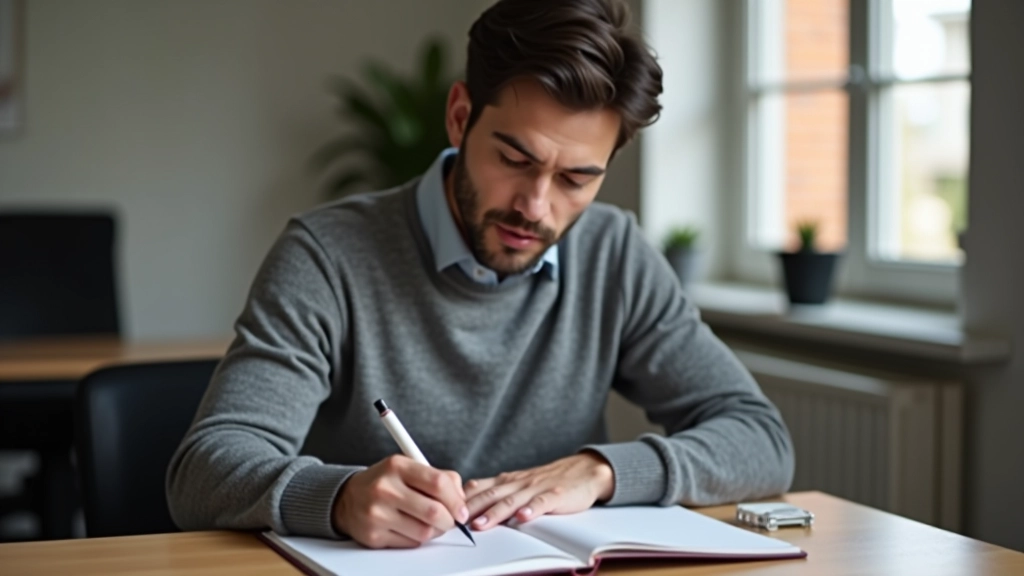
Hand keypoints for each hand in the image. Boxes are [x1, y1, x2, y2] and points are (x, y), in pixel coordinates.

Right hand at [332, 455, 468, 548]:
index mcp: (397, 466)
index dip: (457, 500)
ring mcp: (377, 513)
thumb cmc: (386, 482)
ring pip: (424, 532)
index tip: (462, 510)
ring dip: (435, 531)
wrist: (347, 498)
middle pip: (434, 511)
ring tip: (431, 524)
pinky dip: (418, 539)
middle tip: (451, 520)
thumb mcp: (408, 468)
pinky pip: (410, 543)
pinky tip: (411, 528)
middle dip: (449, 520)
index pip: (438, 483)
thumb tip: (461, 499)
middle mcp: (385, 488)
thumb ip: (438, 478)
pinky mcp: (373, 535)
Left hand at [464, 452, 613, 530]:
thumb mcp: (519, 484)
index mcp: (508, 481)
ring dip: (496, 512)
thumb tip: (467, 503)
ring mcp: (537, 489)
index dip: (461, 501)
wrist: (583, 471)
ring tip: (482, 524)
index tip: (445, 511)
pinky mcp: (556, 496)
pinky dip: (532, 510)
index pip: (479, 489)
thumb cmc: (549, 481)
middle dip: (471, 508)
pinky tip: (524, 518)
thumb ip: (496, 493)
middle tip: (455, 521)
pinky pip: (542, 503)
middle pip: (491, 495)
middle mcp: (518, 483)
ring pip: (512, 501)